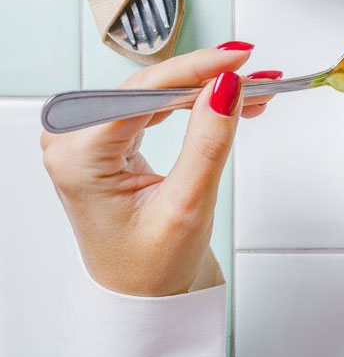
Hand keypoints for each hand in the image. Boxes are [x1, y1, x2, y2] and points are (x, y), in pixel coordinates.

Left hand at [41, 43, 279, 296]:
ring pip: (156, 91)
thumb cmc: (150, 266)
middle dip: (208, 78)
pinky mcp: (106, 139)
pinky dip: (193, 100)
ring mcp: (87, 138)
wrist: (142, 295)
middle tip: (258, 76)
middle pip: (149, 86)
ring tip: (253, 89)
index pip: (143, 93)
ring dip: (206, 87)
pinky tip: (225, 97)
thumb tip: (226, 88)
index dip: (196, 70)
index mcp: (78, 158)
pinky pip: (153, 105)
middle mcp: (72, 141)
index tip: (238, 60)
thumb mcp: (188, 205)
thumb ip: (208, 141)